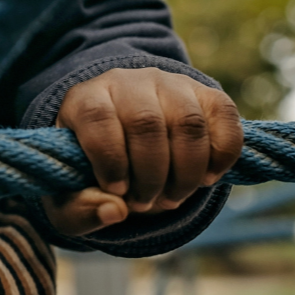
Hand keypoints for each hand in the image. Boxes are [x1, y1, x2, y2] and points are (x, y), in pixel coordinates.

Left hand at [41, 67, 241, 237]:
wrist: (125, 142)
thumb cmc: (91, 171)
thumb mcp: (70, 196)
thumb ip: (80, 209)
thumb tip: (115, 212)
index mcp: (85, 100)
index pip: (97, 116)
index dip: (110, 159)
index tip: (116, 190)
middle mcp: (128, 82)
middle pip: (146, 123)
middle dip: (150, 176)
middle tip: (145, 203)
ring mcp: (170, 84)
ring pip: (188, 122)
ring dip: (186, 173)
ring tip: (172, 197)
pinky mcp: (205, 94)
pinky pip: (224, 116)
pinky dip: (223, 155)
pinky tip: (207, 179)